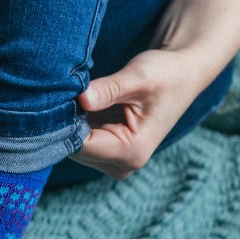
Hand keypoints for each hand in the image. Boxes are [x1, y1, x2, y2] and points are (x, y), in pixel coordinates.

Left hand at [71, 47, 220, 178]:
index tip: (57, 98)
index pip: (81, 146)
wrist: (182, 74)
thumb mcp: (138, 77)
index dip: (64, 123)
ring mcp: (114, 160)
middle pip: (74, 149)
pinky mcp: (108, 151)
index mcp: (132, 151)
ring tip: (82, 94)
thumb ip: (108, 90)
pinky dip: (78, 121)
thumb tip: (80, 99)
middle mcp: (122, 164)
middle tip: (67, 91)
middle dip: (67, 122)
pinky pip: (80, 139)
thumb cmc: (166, 74)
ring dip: (72, 121)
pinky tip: (85, 102)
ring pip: (74, 145)